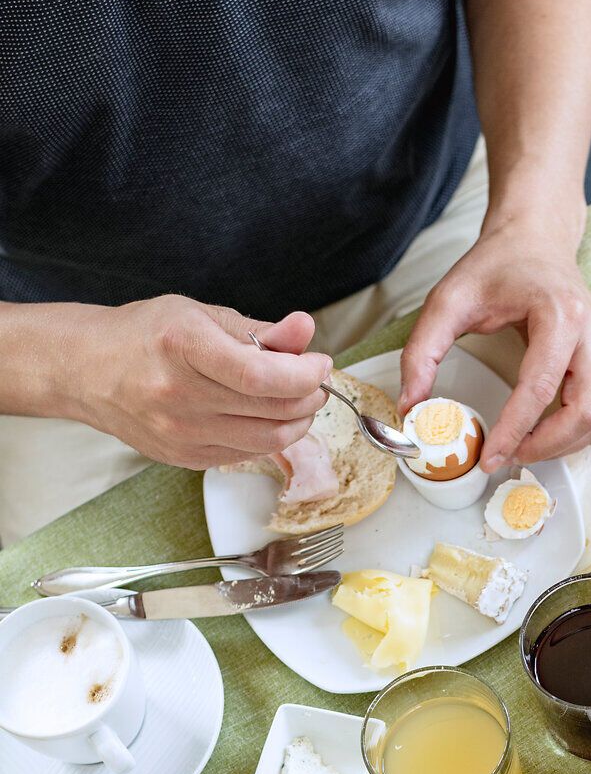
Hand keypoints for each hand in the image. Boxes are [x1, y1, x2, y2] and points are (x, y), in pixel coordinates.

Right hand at [70, 299, 331, 469]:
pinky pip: (247, 454)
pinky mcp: (184, 458)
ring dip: (297, 420)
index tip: (320, 363)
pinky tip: (267, 415)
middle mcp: (178, 395)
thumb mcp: (199, 315)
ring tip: (297, 398)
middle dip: (308, 395)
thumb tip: (305, 328)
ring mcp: (179, 433)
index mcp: (182, 347)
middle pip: (271, 410)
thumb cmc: (145, 336)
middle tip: (313, 379)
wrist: (88, 371)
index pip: (260, 376)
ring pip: (267, 440)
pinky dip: (270, 436)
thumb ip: (257, 329)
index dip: (303, 374)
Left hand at [399, 219, 590, 470]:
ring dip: (571, 444)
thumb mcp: (448, 300)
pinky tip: (560, 434)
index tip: (490, 457)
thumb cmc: (498, 265)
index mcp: (559, 314)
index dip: (514, 430)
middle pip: (585, 410)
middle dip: (547, 446)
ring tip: (530, 447)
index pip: (540, 387)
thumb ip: (422, 351)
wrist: (535, 238)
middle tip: (510, 456)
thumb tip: (412, 405)